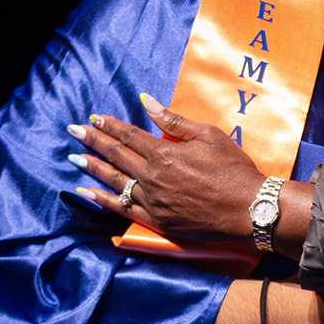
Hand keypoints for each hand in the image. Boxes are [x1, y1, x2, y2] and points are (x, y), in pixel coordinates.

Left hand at [69, 95, 262, 240]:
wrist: (250, 208)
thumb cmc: (234, 169)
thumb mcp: (207, 135)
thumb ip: (173, 121)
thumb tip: (146, 102)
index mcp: (164, 154)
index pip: (129, 135)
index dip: (110, 125)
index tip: (94, 117)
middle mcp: (152, 177)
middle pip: (116, 155)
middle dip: (92, 141)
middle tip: (74, 130)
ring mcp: (152, 201)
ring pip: (114, 181)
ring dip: (93, 167)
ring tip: (74, 158)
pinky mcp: (157, 221)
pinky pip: (122, 210)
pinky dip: (103, 199)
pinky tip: (87, 192)